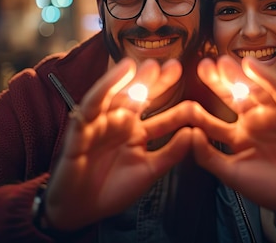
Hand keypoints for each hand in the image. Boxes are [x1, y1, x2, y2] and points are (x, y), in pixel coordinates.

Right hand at [43, 58, 192, 230]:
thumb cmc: (112, 190)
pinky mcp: (81, 127)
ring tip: (151, 65)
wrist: (79, 209)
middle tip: (175, 66)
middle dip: (156, 82)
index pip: (158, 111)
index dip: (175, 102)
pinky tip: (121, 72)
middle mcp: (118, 122)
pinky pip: (93, 103)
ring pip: (117, 94)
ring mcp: (100, 122)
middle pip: (139, 96)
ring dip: (134, 78)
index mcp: (135, 132)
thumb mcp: (148, 171)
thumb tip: (195, 133)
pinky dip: (106, 86)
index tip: (196, 94)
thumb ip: (171, 152)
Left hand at [192, 55, 275, 224]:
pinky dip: (267, 78)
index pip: (214, 120)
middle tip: (203, 66)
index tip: (182, 101)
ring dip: (239, 76)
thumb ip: (209, 157)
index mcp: (240, 138)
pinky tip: (251, 66)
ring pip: (254, 90)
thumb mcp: (234, 175)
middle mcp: (256, 123)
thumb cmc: (273, 190)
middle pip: (233, 98)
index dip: (198, 111)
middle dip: (218, 82)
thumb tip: (188, 134)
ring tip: (222, 62)